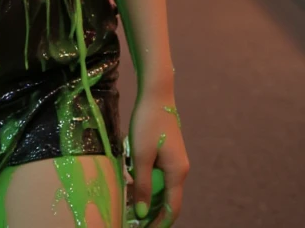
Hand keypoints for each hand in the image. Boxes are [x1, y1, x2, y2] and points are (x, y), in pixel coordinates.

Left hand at [129, 94, 188, 226]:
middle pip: (168, 199)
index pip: (172, 208)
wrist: (156, 94)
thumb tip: (142, 212)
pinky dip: (148, 181)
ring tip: (129, 203)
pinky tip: (133, 180)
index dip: (160, 222)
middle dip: (152, 211)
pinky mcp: (168, 152)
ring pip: (163, 186)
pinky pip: (159, 174)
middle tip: (133, 218)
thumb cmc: (148, 123)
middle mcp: (180, 169)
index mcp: (177, 172)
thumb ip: (142, 185)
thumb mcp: (141, 156)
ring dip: (148, 196)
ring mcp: (175, 160)